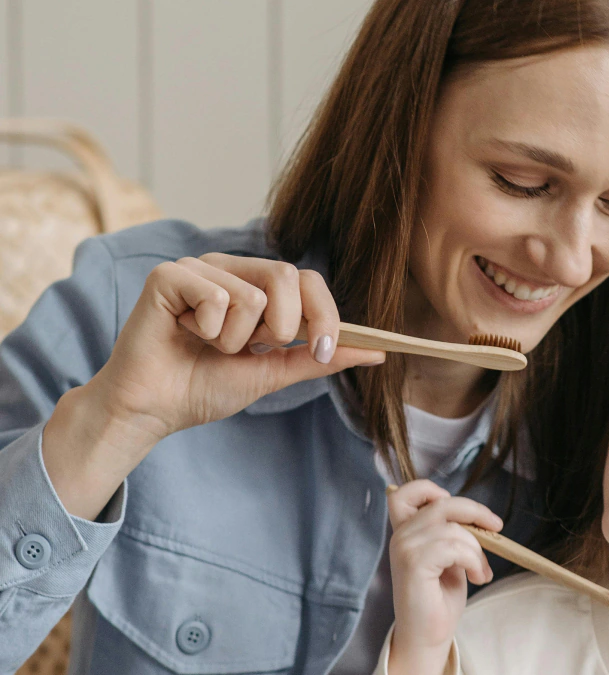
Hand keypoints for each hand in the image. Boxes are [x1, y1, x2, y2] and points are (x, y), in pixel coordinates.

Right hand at [93, 253, 384, 442]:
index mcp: (257, 286)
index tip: (325, 351)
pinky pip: (215, 296)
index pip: (309, 279)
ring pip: (252, 295)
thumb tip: (376, 352)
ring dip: (236, 339)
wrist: (154, 410)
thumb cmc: (205, 387)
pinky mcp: (169, 275)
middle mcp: (231, 268)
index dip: (325, 315)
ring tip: (208, 345)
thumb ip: (319, 357)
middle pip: (287, 275)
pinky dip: (207, 330)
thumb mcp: (274, 372)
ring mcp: (199, 268)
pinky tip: (184, 334)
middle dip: (283, 327)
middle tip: (250, 349)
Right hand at [387, 480, 502, 674]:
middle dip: (475, 512)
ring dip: (477, 549)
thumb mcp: (450, 557)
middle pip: (442, 503)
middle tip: (496, 528)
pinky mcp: (414, 563)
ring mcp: (405, 548)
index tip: (456, 507)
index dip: (429, 489)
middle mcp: (400, 536)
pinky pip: (456, 547)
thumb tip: (479, 518)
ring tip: (481, 572)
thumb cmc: (439, 598)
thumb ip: (453, 532)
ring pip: (454, 528)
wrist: (428, 636)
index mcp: (405, 532)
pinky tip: (477, 577)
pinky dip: (474, 560)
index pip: (403, 493)